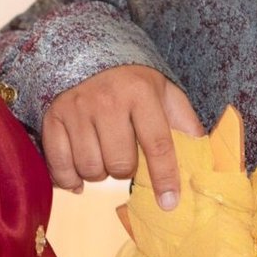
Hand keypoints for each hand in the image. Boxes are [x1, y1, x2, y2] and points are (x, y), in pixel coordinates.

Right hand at [42, 63, 201, 208]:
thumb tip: (203, 160)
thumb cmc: (132, 82)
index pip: (157, 145)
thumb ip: (185, 124)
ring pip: (90, 168)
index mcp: (141, 93)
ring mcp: (76, 109)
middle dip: (125, 170)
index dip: (165, 178)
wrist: (86, 53)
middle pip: (120, 164)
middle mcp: (107, 100)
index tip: (169, 203)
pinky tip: (79, 174)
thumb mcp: (164, 93)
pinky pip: (61, 166)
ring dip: (99, 173)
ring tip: (103, 157)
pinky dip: (71, 178)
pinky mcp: (52, 119)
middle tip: (124, 158)